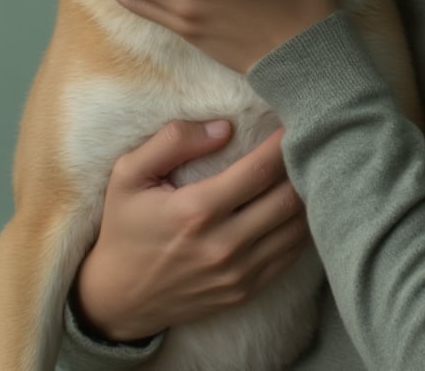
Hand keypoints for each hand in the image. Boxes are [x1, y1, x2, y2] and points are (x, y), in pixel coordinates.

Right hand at [73, 121, 308, 343]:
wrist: (117, 300)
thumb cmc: (124, 228)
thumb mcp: (129, 175)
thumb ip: (172, 141)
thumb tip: (223, 126)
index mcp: (196, 211)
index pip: (260, 171)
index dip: (283, 144)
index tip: (294, 123)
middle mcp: (223, 245)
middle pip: (288, 199)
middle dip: (302, 166)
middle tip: (307, 143)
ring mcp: (237, 274)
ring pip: (296, 229)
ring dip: (307, 196)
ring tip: (306, 170)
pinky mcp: (245, 291)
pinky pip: (289, 255)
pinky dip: (300, 227)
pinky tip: (296, 205)